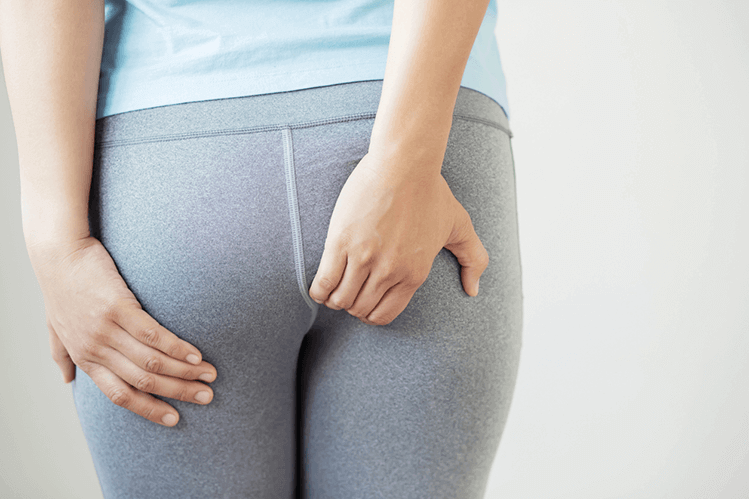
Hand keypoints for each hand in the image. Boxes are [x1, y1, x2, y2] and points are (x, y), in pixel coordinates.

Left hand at [28, 236, 216, 426]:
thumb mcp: (55, 327)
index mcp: (85, 358)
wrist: (58, 254)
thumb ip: (63, 354)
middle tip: (206, 397)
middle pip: (144, 381)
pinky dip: (177, 348)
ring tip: (209, 374)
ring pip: (152, 361)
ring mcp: (107, 329)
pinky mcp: (119, 307)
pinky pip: (153, 335)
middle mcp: (96, 349)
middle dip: (178, 392)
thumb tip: (67, 379)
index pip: (121, 395)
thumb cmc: (60, 288)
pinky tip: (196, 354)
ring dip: (185, 372)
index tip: (174, 418)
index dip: (150, 409)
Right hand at [308, 152, 488, 324]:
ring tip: (335, 286)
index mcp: (414, 273)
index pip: (384, 314)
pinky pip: (324, 282)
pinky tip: (321, 284)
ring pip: (340, 299)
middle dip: (352, 306)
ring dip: (334, 298)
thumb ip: (474, 259)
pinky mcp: (341, 242)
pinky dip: (319, 290)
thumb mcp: (460, 225)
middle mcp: (389, 271)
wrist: (404, 163)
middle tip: (348, 292)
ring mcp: (364, 258)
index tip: (365, 301)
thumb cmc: (431, 190)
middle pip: (360, 309)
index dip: (371, 314)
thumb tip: (473, 290)